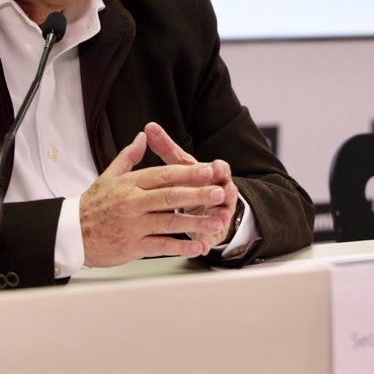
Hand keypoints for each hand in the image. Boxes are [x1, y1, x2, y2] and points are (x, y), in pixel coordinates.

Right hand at [79, 131, 229, 266]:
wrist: (72, 234)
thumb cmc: (93, 205)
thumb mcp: (109, 176)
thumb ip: (129, 156)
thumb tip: (143, 137)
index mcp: (129, 184)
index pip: (163, 175)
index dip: (188, 173)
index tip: (209, 170)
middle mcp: (132, 204)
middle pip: (170, 197)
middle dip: (198, 195)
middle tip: (219, 192)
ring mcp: (133, 226)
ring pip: (169, 223)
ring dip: (195, 223)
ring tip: (217, 222)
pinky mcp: (133, 247)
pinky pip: (161, 246)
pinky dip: (181, 247)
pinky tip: (198, 246)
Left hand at [145, 121, 238, 251]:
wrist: (207, 206)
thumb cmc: (191, 182)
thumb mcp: (180, 165)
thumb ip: (166, 148)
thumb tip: (148, 127)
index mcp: (214, 174)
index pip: (219, 167)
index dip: (217, 167)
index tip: (213, 166)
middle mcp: (221, 191)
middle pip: (225, 190)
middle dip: (222, 192)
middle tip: (219, 193)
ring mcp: (220, 212)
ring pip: (223, 214)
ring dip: (220, 217)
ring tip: (217, 220)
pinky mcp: (214, 231)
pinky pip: (212, 237)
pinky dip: (207, 241)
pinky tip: (201, 247)